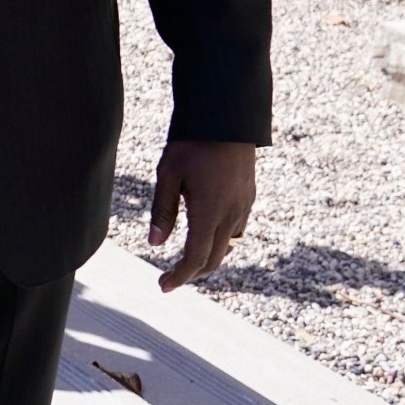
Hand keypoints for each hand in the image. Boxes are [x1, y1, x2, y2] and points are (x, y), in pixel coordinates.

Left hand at [147, 140, 255, 291]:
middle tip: (169, 278)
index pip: (195, 258)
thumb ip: (162, 211)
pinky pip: (237, 230)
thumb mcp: (168, 175)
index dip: (179, 276)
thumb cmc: (192, 144)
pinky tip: (207, 235)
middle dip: (191, 273)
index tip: (163, 286)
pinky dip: (221, 242)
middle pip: (213, 259)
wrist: (228, 118)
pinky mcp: (249, 197)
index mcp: (208, 213)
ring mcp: (243, 207)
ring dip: (207, 259)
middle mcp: (231, 215)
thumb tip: (155, 244)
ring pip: (228, 247)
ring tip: (186, 261)